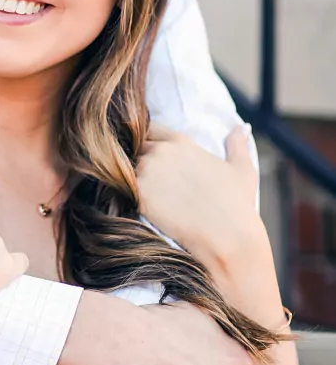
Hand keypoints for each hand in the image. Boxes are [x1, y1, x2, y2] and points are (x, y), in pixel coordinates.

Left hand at [136, 124, 259, 268]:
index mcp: (179, 143)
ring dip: (129, 177)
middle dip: (137, 158)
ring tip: (141, 193)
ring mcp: (146, 174)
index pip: (149, 129)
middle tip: (146, 178)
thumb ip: (237, 144)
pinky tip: (138, 205)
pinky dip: (126, 195)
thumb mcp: (241, 169)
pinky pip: (122, 190)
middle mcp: (159, 153)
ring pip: (125, 169)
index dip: (148, 140)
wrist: (227, 238)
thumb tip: (242, 126)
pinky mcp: (138, 197)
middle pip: (134, 148)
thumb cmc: (237, 205)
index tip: (151, 154)